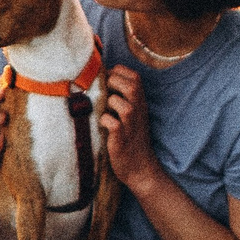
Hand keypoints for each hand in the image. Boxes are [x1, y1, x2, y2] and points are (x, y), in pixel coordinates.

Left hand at [97, 65, 166, 195]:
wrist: (139, 167)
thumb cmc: (130, 137)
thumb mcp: (131, 114)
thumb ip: (122, 97)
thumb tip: (100, 79)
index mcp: (140, 102)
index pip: (134, 76)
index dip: (118, 72)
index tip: (107, 79)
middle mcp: (138, 111)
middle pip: (131, 86)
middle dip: (114, 83)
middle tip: (104, 92)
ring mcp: (130, 125)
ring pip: (122, 104)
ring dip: (110, 103)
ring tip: (105, 109)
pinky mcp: (121, 138)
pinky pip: (112, 123)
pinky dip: (105, 121)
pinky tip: (103, 125)